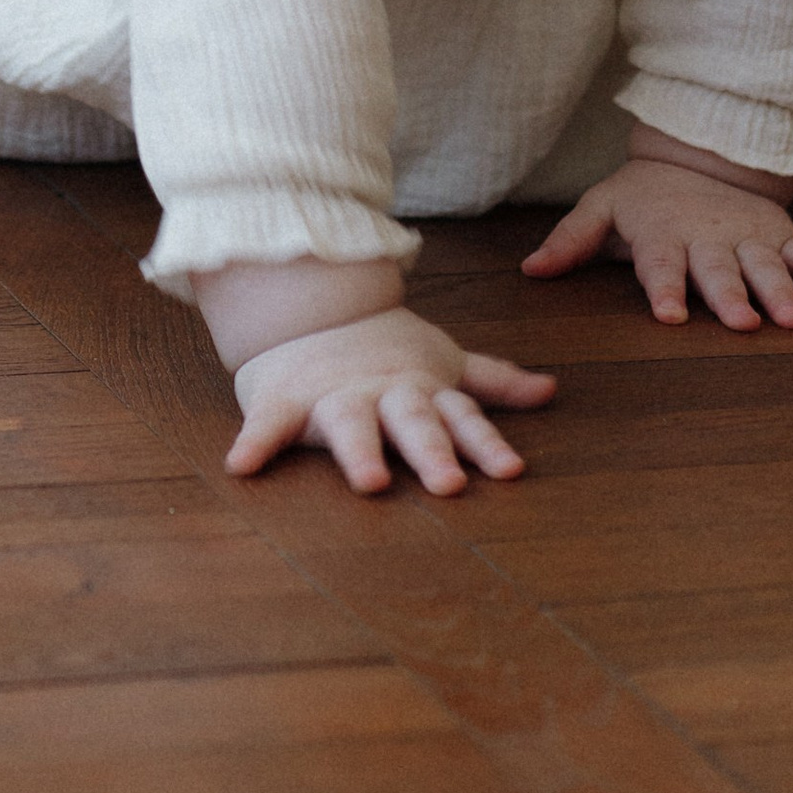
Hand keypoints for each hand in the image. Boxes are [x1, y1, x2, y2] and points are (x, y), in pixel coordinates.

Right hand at [227, 304, 554, 497]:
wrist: (306, 308)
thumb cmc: (383, 351)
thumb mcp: (441, 363)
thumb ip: (491, 382)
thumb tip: (551, 390)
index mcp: (419, 389)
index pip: (461, 418)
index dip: (485, 444)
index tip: (510, 471)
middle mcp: (381, 394)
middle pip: (411, 423)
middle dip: (431, 451)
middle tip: (450, 484)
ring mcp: (333, 396)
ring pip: (349, 425)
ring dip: (360, 452)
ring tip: (371, 480)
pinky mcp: (284, 401)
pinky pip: (266, 424)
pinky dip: (254, 443)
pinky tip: (241, 466)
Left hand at [522, 145, 792, 330]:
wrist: (699, 154)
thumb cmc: (643, 195)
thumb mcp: (601, 207)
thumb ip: (570, 240)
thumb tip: (529, 270)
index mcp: (664, 235)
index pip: (662, 266)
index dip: (666, 289)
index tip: (672, 317)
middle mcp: (710, 240)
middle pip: (720, 271)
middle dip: (731, 297)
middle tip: (743, 325)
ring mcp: (750, 239)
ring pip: (768, 268)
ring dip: (782, 293)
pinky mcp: (782, 238)